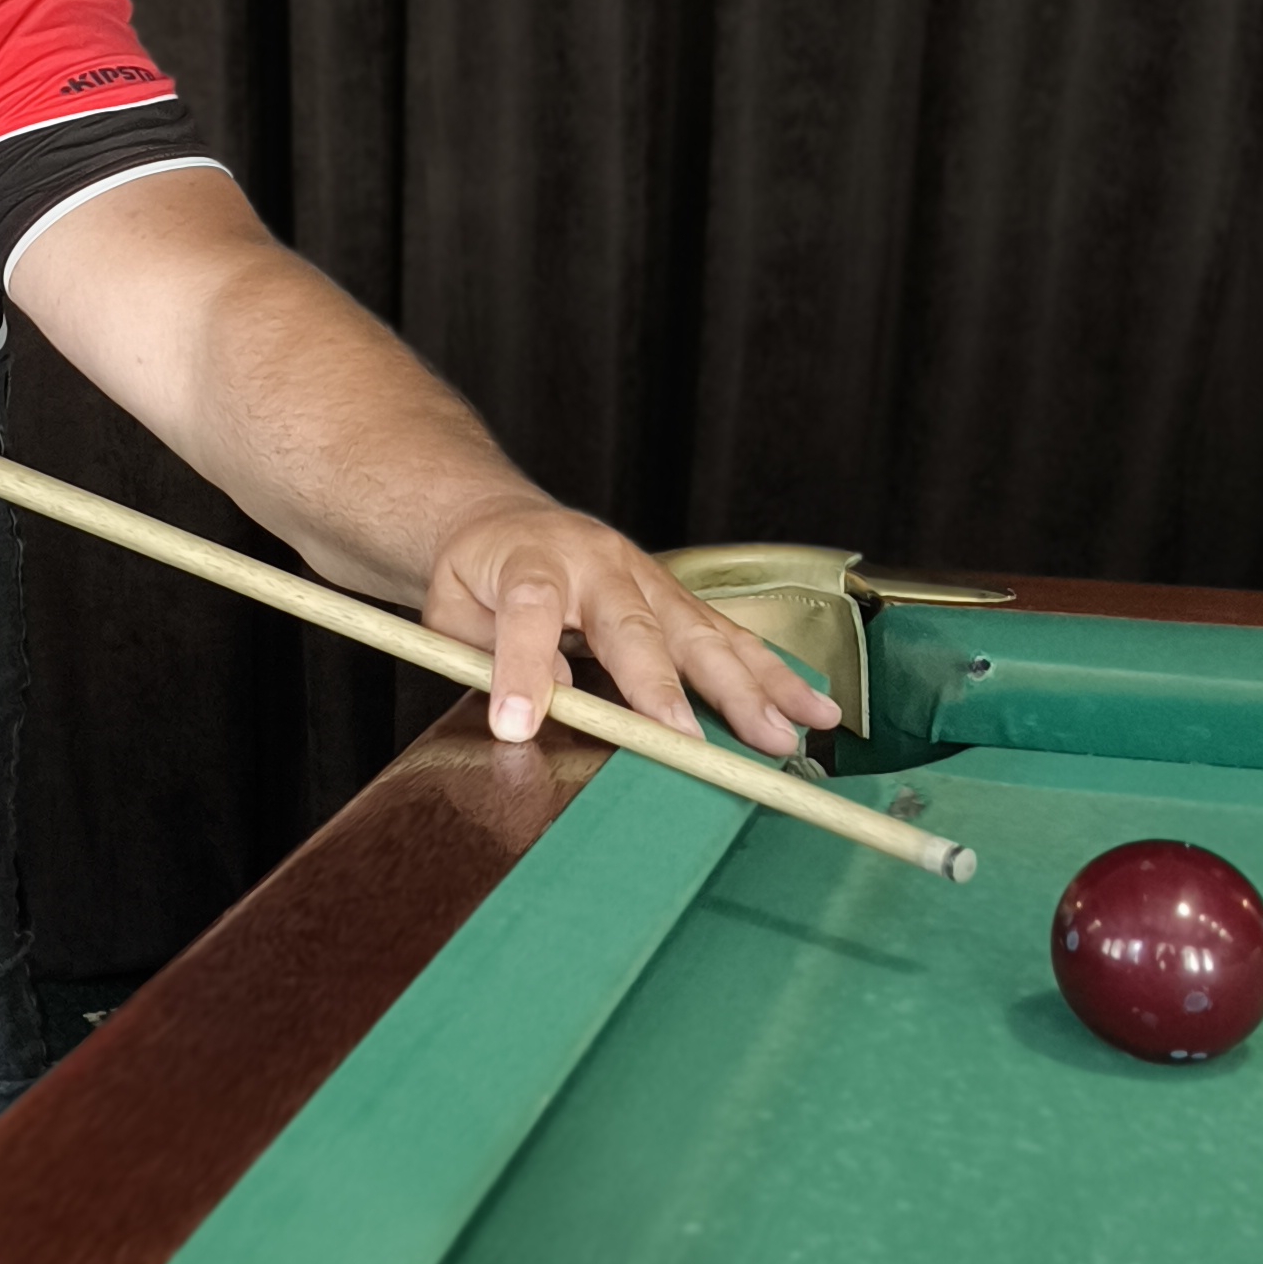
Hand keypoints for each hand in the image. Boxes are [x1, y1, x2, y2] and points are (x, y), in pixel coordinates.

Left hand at [420, 493, 842, 761]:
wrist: (506, 521)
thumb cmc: (478, 573)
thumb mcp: (452, 606)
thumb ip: (485, 650)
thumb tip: (542, 697)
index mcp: (530, 561)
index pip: (529, 611)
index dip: (526, 668)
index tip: (520, 724)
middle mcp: (600, 564)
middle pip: (636, 626)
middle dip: (664, 689)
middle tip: (687, 742)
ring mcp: (647, 577)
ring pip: (702, 632)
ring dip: (748, 686)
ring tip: (785, 732)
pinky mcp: (678, 598)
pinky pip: (730, 636)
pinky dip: (773, 674)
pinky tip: (811, 707)